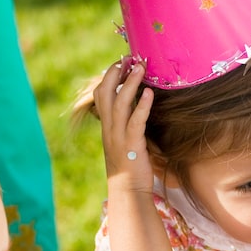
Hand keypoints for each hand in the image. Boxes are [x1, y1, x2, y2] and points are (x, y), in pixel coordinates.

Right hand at [94, 60, 155, 193]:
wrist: (128, 192)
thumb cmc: (130, 167)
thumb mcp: (123, 141)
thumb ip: (126, 124)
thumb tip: (137, 106)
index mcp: (106, 127)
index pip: (99, 95)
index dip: (108, 77)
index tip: (121, 62)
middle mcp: (109, 129)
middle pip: (105, 93)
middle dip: (115, 73)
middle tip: (128, 58)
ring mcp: (118, 137)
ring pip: (120, 103)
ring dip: (130, 83)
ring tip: (141, 68)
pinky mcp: (132, 146)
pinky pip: (135, 122)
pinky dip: (142, 106)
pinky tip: (150, 93)